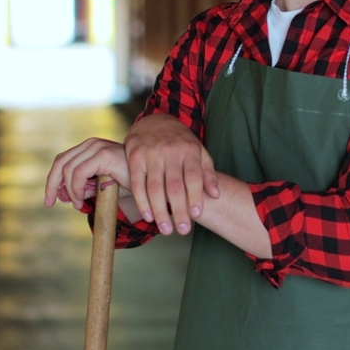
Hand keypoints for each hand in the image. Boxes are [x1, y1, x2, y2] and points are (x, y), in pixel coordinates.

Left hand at [44, 138, 130, 208]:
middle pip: (60, 162)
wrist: (151, 181)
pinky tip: (80, 200)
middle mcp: (92, 144)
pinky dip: (75, 189)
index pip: (63, 161)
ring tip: (77, 204)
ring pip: (68, 169)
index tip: (51, 199)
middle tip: (50, 203)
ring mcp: (98, 147)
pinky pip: (78, 173)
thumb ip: (84, 188)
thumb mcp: (101, 187)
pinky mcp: (103, 154)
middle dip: (52, 184)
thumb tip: (63, 195)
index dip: (53, 180)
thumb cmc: (129, 183)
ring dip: (68, 190)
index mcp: (90, 148)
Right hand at [124, 114, 219, 236]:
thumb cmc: (181, 142)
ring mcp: (150, 153)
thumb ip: (208, 173)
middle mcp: (170, 151)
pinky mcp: (134, 156)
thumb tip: (216, 195)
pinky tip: (148, 216)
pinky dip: (142, 201)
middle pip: (174, 186)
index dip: (195, 196)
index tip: (196, 215)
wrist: (155, 120)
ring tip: (166, 229)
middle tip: (182, 230)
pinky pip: (137, 183)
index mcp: (189, 150)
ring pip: (154, 187)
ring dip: (160, 211)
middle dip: (179, 210)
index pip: (193, 176)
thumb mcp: (198, 152)